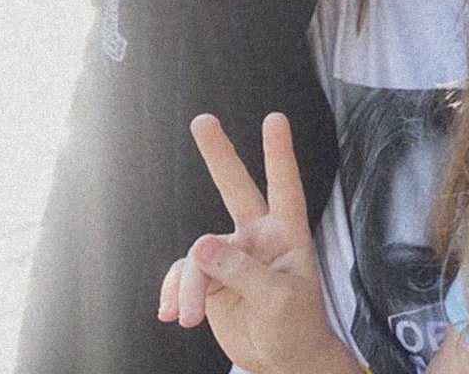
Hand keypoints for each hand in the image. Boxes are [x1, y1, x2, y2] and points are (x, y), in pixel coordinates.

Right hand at [156, 113, 358, 373]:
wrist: (282, 360)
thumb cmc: (295, 328)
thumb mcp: (278, 301)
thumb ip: (242, 271)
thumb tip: (199, 245)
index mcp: (287, 236)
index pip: (284, 188)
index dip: (278, 154)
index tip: (275, 119)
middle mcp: (257, 238)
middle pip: (235, 188)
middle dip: (218, 155)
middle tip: (202, 120)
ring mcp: (231, 257)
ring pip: (197, 256)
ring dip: (189, 288)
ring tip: (189, 320)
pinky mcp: (210, 279)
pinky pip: (183, 276)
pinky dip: (175, 295)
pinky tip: (172, 316)